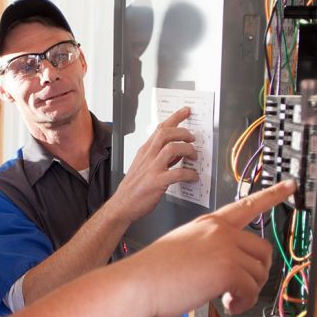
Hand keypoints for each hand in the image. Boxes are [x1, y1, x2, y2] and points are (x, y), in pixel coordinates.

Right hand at [105, 107, 198, 224]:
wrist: (122, 205)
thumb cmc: (133, 188)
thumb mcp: (143, 166)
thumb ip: (159, 158)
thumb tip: (177, 153)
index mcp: (145, 151)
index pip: (160, 128)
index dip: (175, 118)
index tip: (185, 111)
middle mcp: (148, 156)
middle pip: (166, 133)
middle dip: (183, 132)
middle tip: (192, 138)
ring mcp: (152, 168)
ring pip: (172, 148)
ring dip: (187, 149)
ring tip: (193, 155)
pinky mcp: (157, 182)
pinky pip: (177, 173)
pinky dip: (189, 174)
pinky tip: (193, 176)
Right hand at [120, 181, 295, 316]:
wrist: (139, 282)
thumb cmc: (154, 270)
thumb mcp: (184, 246)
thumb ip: (209, 249)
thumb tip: (224, 268)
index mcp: (210, 223)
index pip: (247, 204)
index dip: (272, 195)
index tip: (290, 186)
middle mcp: (221, 231)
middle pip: (263, 249)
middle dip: (257, 273)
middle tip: (239, 288)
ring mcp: (226, 248)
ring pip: (260, 272)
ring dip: (248, 292)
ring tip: (228, 299)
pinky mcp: (228, 269)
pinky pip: (251, 290)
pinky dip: (243, 303)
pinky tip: (227, 304)